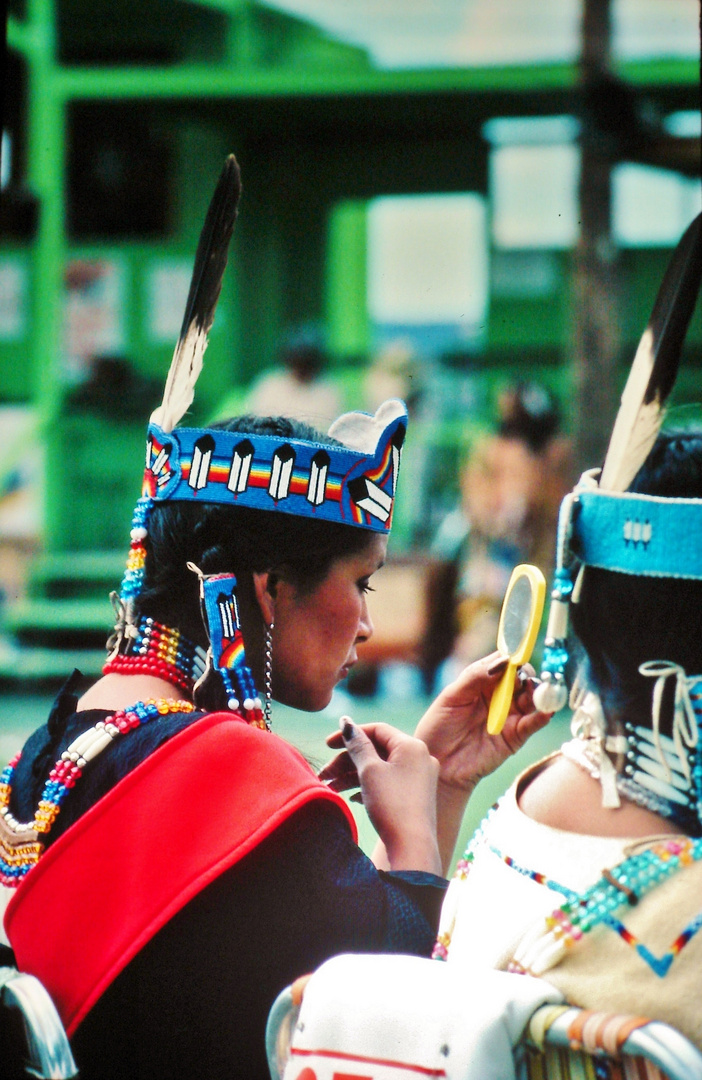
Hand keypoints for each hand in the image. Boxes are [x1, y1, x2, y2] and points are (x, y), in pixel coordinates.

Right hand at [320, 718, 440, 873]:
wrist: (411, 847)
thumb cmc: (391, 805)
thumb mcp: (369, 770)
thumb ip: (356, 744)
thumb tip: (346, 722)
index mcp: (412, 746)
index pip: (376, 730)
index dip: (350, 734)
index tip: (327, 745)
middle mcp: (420, 758)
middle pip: (377, 750)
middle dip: (347, 761)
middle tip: (325, 774)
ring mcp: (420, 778)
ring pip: (380, 768)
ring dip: (353, 775)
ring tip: (331, 788)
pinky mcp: (416, 796)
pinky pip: (389, 783)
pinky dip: (368, 786)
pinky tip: (352, 798)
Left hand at [414, 651, 552, 795]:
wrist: (438, 765)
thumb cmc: (438, 728)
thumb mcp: (452, 697)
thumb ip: (475, 677)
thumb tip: (503, 661)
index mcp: (481, 681)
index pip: (503, 663)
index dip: (512, 657)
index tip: (516, 657)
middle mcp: (499, 696)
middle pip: (522, 678)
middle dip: (527, 675)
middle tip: (525, 678)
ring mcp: (509, 715)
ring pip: (532, 699)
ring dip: (538, 693)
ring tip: (537, 691)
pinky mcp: (515, 736)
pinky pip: (533, 723)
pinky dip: (542, 716)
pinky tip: (544, 711)